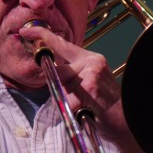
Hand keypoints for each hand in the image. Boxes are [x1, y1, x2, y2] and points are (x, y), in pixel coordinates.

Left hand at [17, 25, 140, 152]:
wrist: (126, 121)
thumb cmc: (103, 106)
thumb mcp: (86, 85)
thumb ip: (68, 77)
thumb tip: (48, 75)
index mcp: (90, 59)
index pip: (62, 43)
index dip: (42, 36)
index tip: (25, 31)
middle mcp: (92, 61)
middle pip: (57, 71)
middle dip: (59, 88)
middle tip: (77, 100)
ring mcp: (92, 73)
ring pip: (62, 88)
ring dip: (69, 102)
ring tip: (86, 107)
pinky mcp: (91, 87)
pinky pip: (70, 101)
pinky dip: (75, 110)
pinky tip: (89, 112)